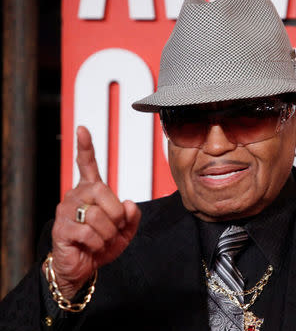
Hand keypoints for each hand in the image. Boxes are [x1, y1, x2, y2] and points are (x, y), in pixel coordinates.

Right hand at [43, 126, 140, 298]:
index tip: (82, 129)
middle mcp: (76, 195)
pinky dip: (98, 243)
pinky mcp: (61, 228)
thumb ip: (132, 216)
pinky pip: (89, 232)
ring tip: (102, 239)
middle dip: (116, 214)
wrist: (83, 267)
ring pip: (97, 215)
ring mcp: (66, 211)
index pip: (87, 164)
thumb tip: (128, 204)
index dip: (85, 147)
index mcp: (90, 191)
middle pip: (103, 190)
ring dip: (108, 232)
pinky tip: (92, 246)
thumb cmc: (102, 244)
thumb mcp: (125, 230)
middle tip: (114, 228)